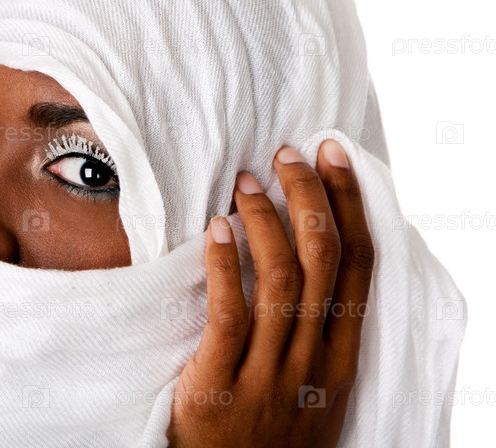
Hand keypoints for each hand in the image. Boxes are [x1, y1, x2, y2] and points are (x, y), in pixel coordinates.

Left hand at [166, 139, 374, 446]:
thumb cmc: (272, 430)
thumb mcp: (314, 387)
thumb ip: (317, 332)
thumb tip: (309, 261)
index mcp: (340, 356)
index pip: (359, 265)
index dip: (350, 204)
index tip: (334, 157)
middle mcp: (313, 360)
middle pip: (322, 260)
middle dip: (309, 196)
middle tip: (287, 154)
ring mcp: (270, 374)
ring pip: (280, 279)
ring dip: (264, 220)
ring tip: (246, 182)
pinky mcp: (221, 386)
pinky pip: (230, 314)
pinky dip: (225, 266)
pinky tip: (215, 231)